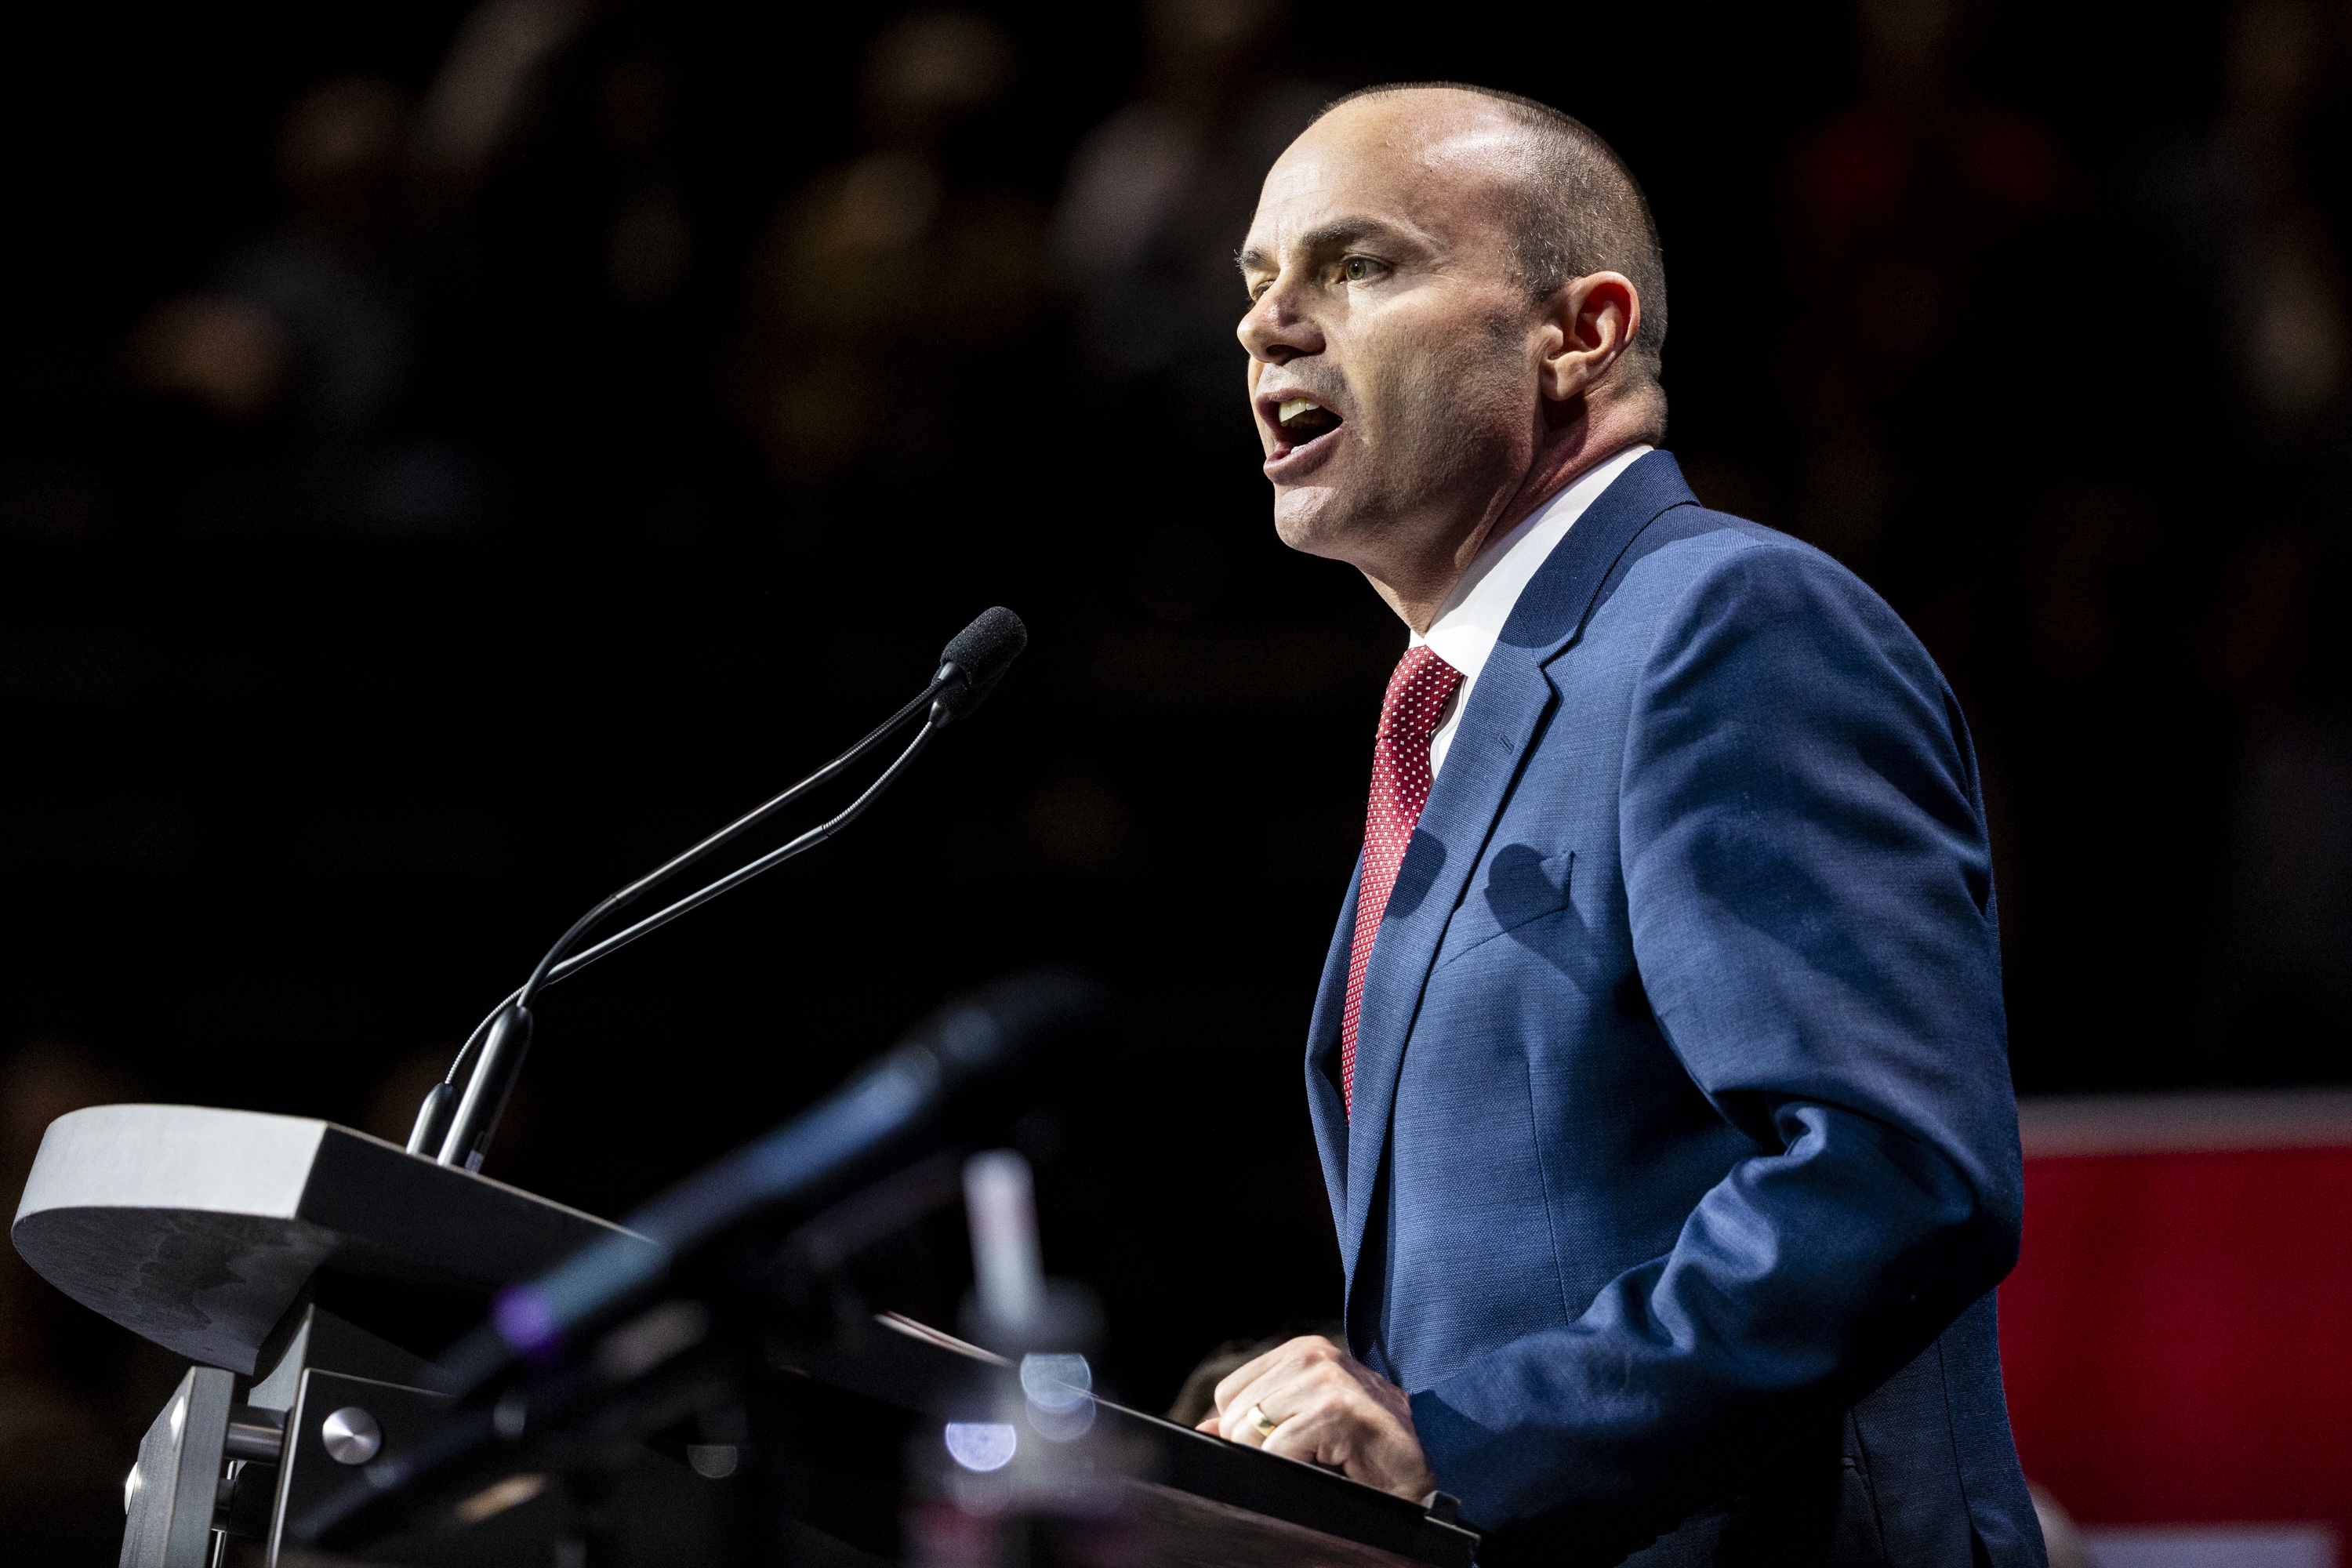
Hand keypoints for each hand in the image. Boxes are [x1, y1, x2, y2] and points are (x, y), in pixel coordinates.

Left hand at [1196, 1335, 1436, 1501]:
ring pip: (1252, 1431)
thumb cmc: (1371, 1448)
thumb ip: (1257, 1420)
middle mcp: (1312, 1354)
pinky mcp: (1336, 1409)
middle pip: (1236, 1414)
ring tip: (1323, 1459)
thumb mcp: (1307, 1423)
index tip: (1281, 1448)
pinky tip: (1334, 1466)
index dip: (1243, 1431)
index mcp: (1301, 1351)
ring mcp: (1325, 1379)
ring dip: (1279, 1461)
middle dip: (1259, 1450)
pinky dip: (1297, 1469)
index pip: (1230, 1393)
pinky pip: (1280, 1450)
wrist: (1436, 1461)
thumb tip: (1203, 1428)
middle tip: (1309, 1459)